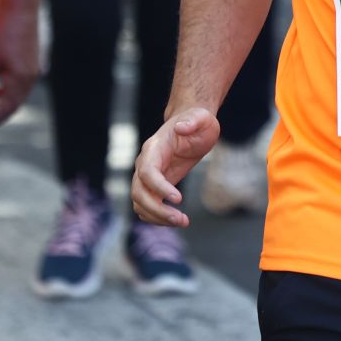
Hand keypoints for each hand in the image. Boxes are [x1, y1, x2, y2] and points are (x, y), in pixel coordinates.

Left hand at [0, 5, 40, 125]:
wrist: (21, 13)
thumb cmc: (4, 34)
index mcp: (20, 80)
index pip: (7, 107)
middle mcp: (30, 78)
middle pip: (15, 104)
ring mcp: (32, 71)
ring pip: (18, 95)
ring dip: (3, 102)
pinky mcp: (31, 63)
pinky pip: (20, 85)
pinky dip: (8, 91)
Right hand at [131, 106, 220, 226]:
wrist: (191, 126)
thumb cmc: (197, 121)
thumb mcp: (202, 118)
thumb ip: (193, 121)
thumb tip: (181, 127)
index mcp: (154, 148)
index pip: (147, 172)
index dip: (159, 187)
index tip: (179, 199)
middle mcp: (145, 163)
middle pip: (138, 192)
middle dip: (157, 209)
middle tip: (181, 219)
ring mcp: (147, 176)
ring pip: (140, 203)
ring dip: (157, 217)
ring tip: (183, 222)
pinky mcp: (154, 186)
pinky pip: (146, 207)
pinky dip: (157, 218)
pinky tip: (177, 220)